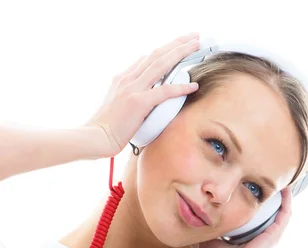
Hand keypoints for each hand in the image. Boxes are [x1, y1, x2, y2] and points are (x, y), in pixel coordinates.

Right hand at [86, 32, 201, 156]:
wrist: (95, 137)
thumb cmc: (107, 126)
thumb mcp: (117, 102)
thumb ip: (130, 91)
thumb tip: (143, 88)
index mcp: (123, 78)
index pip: (149, 58)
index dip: (166, 49)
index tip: (181, 43)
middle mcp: (128, 79)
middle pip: (157, 55)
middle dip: (177, 43)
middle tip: (194, 36)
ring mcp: (133, 89)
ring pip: (161, 65)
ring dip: (180, 53)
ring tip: (196, 46)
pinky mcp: (138, 102)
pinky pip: (164, 91)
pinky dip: (180, 87)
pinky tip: (193, 86)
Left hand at [190, 188, 293, 247]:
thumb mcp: (210, 239)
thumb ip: (207, 227)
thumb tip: (198, 214)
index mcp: (246, 234)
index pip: (249, 214)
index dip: (248, 200)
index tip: (245, 186)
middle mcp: (260, 232)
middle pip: (265, 209)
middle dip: (265, 194)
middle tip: (263, 178)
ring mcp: (270, 232)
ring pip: (279, 208)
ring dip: (279, 194)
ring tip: (277, 178)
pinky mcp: (275, 232)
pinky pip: (285, 213)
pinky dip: (287, 200)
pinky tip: (286, 188)